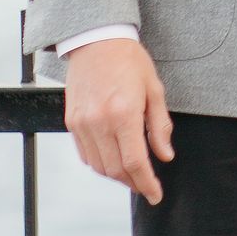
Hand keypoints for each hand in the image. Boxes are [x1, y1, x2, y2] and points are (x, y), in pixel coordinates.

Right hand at [64, 37, 174, 202]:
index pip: (135, 162)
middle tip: (147, 186)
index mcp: (123, 113)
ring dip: (116, 176)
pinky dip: (100, 164)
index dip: (146, 183)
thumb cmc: (129, 61)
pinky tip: (114, 160)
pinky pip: (85, 154)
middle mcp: (99, 122)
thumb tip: (165, 156)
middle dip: (133, 183)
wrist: (96, 40)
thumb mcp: (154, 90)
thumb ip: (159, 126)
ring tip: (133, 175)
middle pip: (115, 169)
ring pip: (98, 166)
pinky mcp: (72, 121)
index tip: (156, 195)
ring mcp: (82, 123)